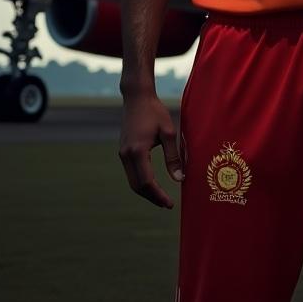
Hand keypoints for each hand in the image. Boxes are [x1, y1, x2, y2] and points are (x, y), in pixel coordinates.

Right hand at [118, 91, 183, 208]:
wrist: (137, 97)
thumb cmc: (155, 112)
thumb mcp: (168, 132)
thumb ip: (173, 157)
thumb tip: (180, 179)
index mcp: (137, 151)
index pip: (147, 182)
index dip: (158, 196)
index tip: (170, 204)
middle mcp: (126, 155)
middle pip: (137, 186)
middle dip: (152, 198)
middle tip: (167, 204)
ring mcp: (122, 153)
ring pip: (132, 181)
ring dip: (146, 192)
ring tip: (161, 197)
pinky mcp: (123, 151)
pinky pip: (131, 173)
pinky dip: (141, 182)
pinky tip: (152, 184)